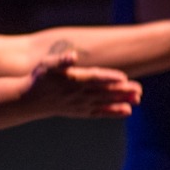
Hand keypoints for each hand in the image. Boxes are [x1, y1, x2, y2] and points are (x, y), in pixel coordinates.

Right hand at [25, 49, 141, 118]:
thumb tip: (71, 56)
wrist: (29, 101)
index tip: (123, 78)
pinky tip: (127, 111)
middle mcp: (79, 94)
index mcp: (73, 80)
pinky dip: (113, 112)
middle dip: (122, 91)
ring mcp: (80, 104)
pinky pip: (100, 113)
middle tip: (139, 89)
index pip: (94, 78)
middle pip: (104, 91)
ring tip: (138, 99)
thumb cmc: (39, 79)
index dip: (109, 78)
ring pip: (105, 102)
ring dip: (122, 101)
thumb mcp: (46, 65)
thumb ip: (60, 60)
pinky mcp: (81, 111)